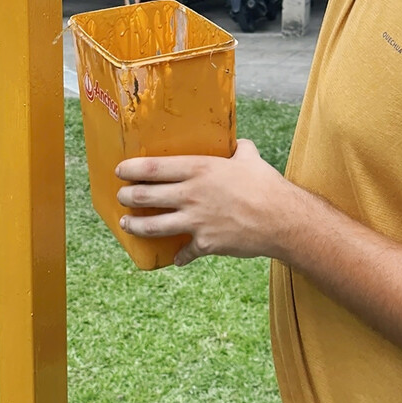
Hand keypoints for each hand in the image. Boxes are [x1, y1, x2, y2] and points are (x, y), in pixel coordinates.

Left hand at [116, 139, 300, 265]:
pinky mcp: (206, 244)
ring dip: (136, 225)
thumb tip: (239, 144)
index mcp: (199, 169)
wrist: (282, 219)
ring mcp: (195, 221)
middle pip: (146, 196)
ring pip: (154, 226)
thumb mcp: (250, 158)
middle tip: (122, 196)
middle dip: (128, 197)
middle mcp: (191, 195)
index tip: (119, 171)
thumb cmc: (266, 184)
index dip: (132, 170)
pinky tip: (177, 258)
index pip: (154, 168)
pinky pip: (186, 252)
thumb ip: (239, 149)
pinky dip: (180, 256)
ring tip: (127, 223)